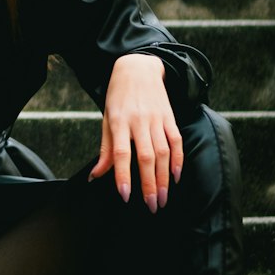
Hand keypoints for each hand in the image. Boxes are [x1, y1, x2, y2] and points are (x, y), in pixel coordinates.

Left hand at [88, 53, 182, 211]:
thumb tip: (95, 176)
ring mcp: (157, 119)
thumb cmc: (117, 97)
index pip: (121, 153)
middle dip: (149, 184)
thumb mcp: (106, 119)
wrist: (138, 68)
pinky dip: (178, 160)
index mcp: (119, 122)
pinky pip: (176, 141)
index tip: (126, 196)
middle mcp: (139, 121)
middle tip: (152, 206)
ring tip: (163, 198)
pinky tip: (176, 177)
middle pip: (146, 157)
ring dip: (164, 178)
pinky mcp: (170, 117)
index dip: (123, 175)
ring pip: (163, 153)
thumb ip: (105, 149)